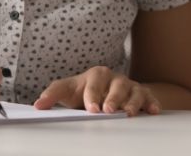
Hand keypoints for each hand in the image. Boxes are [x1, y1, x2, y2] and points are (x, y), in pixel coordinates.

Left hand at [34, 66, 160, 115]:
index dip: (92, 95)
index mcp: (96, 75)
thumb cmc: (85, 92)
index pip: (94, 83)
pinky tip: (153, 111)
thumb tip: (38, 105)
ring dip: (132, 103)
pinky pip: (149, 97)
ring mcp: (130, 86)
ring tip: (128, 114)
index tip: (91, 109)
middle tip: (108, 111)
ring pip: (134, 91)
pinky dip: (152, 103)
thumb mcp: (68, 91)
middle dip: (112, 98)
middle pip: (116, 85)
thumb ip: (52, 95)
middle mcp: (114, 78)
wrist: (106, 92)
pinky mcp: (143, 95)